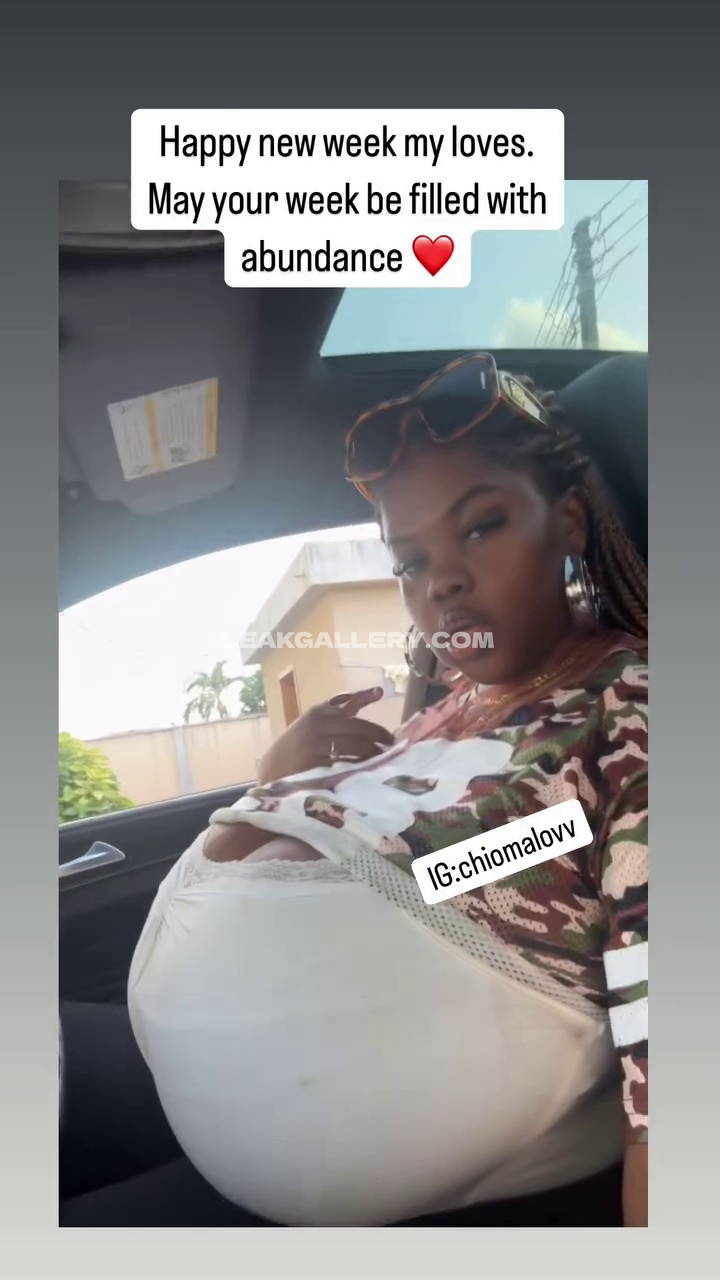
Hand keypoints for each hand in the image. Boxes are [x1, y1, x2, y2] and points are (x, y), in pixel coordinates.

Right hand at [257, 687, 395, 785]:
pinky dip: (360, 765)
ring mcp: (316, 743)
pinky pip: (345, 762)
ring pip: (354, 744)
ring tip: (385, 756)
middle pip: (357, 726)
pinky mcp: (317, 763)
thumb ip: (334, 719)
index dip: (364, 696)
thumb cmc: (295, 749)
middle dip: (378, 734)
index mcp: (317, 713)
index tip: (380, 692)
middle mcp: (317, 724)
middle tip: (393, 741)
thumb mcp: (310, 727)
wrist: (271, 771)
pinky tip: (369, 769)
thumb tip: (361, 712)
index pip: (346, 702)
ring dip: (373, 751)